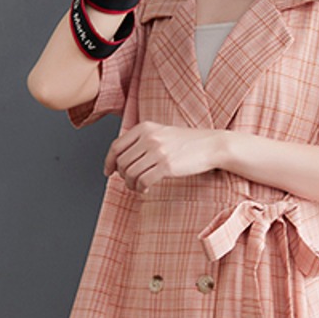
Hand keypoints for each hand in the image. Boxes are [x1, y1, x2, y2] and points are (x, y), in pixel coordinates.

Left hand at [105, 121, 225, 192]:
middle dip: (122, 176)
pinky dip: (140, 189)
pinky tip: (145, 189)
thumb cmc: (187, 142)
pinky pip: (143, 181)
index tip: (108, 172)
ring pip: (130, 173)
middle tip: (130, 182)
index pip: (116, 146)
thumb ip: (142, 141)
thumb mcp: (161, 133)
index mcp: (145, 128)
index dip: (108, 162)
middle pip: (122, 162)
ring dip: (131, 185)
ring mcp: (157, 151)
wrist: (210, 145)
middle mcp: (149, 138)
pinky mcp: (166, 166)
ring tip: (138, 187)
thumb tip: (121, 160)